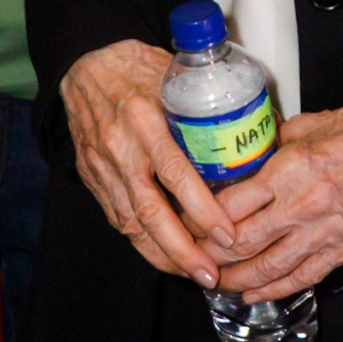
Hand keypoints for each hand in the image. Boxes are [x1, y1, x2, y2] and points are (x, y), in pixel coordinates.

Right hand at [61, 40, 225, 283]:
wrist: (81, 66)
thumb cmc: (134, 67)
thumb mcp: (173, 74)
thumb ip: (208, 103)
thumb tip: (261, 127)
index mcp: (144, 117)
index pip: (175, 172)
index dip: (202, 208)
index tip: (227, 233)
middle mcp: (120, 147)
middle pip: (151, 211)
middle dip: (183, 250)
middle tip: (210, 274)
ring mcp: (102, 166)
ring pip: (132, 223)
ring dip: (163, 255)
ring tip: (193, 275)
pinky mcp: (92, 178)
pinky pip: (118, 218)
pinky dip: (142, 242)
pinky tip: (164, 256)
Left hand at [199, 101, 342, 300]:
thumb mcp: (307, 126)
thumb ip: (273, 144)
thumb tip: (247, 153)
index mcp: (288, 170)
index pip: (230, 204)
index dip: (202, 218)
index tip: (188, 220)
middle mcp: (301, 206)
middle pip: (242, 242)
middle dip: (212, 254)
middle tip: (194, 255)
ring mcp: (322, 233)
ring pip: (268, 267)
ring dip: (237, 279)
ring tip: (217, 282)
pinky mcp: (342, 251)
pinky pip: (302, 277)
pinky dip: (274, 290)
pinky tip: (254, 295)